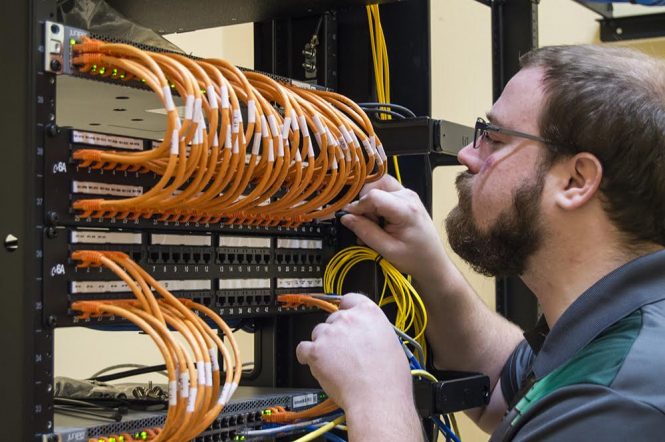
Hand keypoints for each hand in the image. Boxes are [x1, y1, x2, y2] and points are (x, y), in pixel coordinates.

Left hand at [295, 293, 412, 412]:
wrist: (377, 398)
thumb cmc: (389, 378)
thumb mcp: (392, 343)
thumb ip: (374, 332)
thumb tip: (368, 336)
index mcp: (369, 313)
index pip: (349, 300)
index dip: (345, 309)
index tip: (343, 316)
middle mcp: (348, 318)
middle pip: (332, 319)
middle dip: (335, 334)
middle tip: (343, 351)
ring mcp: (330, 333)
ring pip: (318, 333)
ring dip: (322, 346)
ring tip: (334, 363)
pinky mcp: (316, 350)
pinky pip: (302, 349)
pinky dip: (306, 357)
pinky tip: (314, 364)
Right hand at [341, 175, 448, 282]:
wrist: (433, 262)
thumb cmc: (414, 258)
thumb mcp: (387, 249)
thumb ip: (366, 232)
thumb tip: (345, 217)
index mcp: (406, 209)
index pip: (373, 196)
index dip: (358, 206)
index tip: (350, 220)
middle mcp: (408, 195)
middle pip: (375, 187)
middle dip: (365, 204)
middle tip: (367, 225)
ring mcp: (407, 194)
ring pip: (378, 186)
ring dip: (370, 203)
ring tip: (374, 224)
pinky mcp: (405, 197)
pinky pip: (384, 192)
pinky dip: (376, 204)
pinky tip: (379, 222)